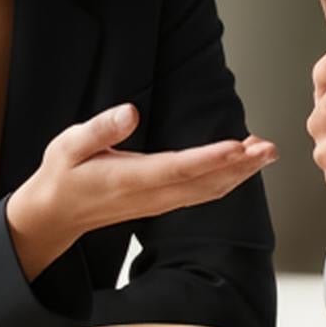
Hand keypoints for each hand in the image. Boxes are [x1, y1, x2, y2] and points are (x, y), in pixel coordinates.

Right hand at [7, 107, 276, 281]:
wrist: (55, 214)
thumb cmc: (63, 175)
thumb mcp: (68, 146)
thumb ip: (100, 130)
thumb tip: (130, 112)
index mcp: (129, 178)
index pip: (179, 168)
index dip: (212, 158)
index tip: (239, 146)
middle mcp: (151, 195)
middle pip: (205, 183)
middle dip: (241, 166)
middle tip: (270, 148)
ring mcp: (159, 202)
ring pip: (208, 191)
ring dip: (240, 173)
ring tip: (266, 152)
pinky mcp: (162, 203)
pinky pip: (202, 194)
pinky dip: (227, 179)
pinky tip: (242, 163)